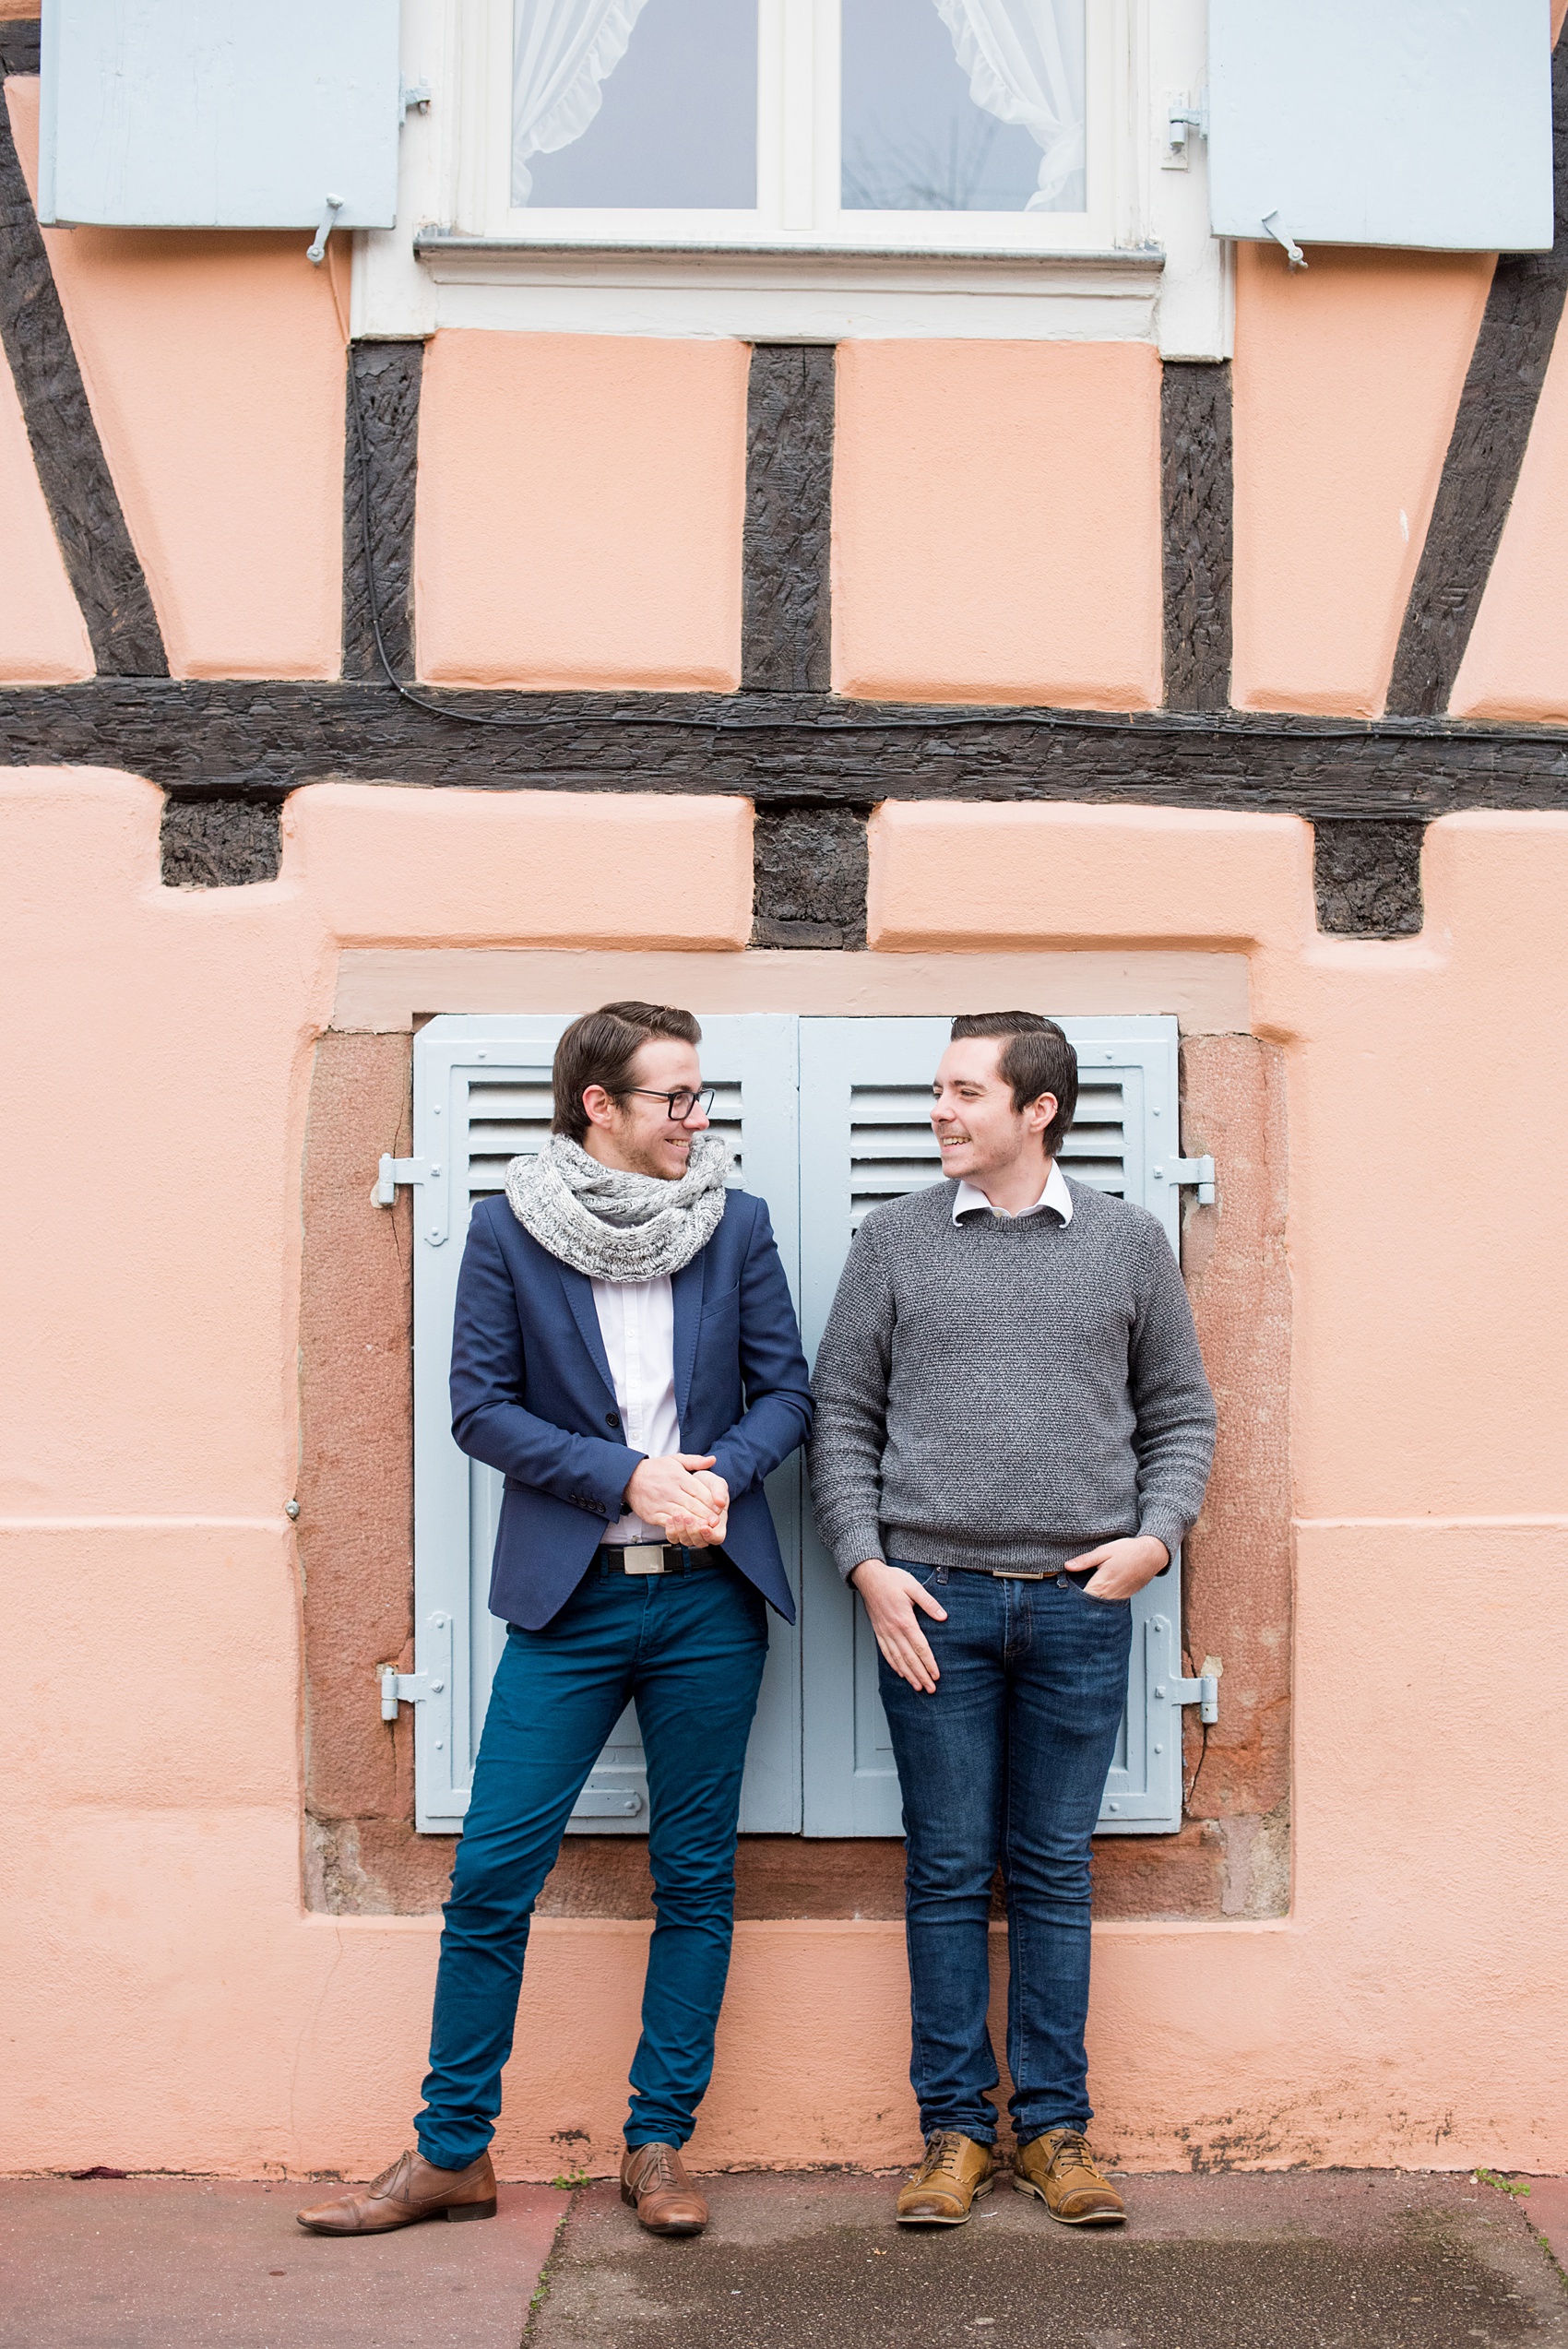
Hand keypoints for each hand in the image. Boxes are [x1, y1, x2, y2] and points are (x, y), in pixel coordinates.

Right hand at [624, 1454, 728, 1546]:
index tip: (720, 1507)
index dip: (711, 1500)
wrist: (629, 1478)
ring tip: (706, 1528)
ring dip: (695, 1523)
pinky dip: (678, 1527)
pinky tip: (686, 1530)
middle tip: (716, 1521)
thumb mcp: (675, 1459)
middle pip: (692, 1504)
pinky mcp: (653, 1514)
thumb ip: (695, 1461)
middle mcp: (670, 1490)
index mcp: (678, 1477)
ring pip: (682, 1515)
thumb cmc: (654, 1469)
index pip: (699, 1490)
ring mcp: (661, 1503)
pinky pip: (668, 1522)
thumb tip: (713, 1460)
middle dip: (706, 1514)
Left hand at [672, 1468, 728, 1549]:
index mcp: (718, 1524)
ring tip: (677, 1516)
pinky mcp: (677, 1529)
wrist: (692, 1482)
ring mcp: (690, 1532)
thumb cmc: (707, 1485)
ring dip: (681, 1531)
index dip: (711, 1535)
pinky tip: (669, 1519)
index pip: (717, 1538)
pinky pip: (673, 1537)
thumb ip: (720, 1492)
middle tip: (689, 1518)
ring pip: (686, 1541)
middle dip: (694, 1531)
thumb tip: (721, 1503)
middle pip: (700, 1542)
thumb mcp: (717, 1484)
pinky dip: (671, 1531)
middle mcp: (704, 1531)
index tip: (705, 1526)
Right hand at [848, 1560, 947, 1693]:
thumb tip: (943, 1616)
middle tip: (931, 1689)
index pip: (920, 1647)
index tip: (936, 1676)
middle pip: (910, 1658)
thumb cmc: (891, 1579)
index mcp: (904, 1620)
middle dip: (921, 1675)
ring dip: (908, 1675)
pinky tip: (900, 1673)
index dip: (929, 1663)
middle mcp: (893, 1630)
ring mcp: (884, 1632)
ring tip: (918, 1687)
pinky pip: (886, 1652)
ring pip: (898, 1659)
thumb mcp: (913, 1586)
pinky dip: (894, 1665)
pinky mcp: (878, 1631)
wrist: (868, 1577)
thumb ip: (929, 1602)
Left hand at [1066, 1534, 1169, 1601]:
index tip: (1064, 1597)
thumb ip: (1085, 1561)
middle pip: (1090, 1606)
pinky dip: (1103, 1602)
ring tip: (1083, 1597)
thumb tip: (1067, 1566)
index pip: (1083, 1600)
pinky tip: (1098, 1595)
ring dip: (1091, 1604)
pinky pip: (1110, 1604)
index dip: (1072, 1600)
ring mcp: (1119, 1598)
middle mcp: (1110, 1595)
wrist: (1152, 1554)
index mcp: (1102, 1584)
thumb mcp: (1104, 1551)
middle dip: (1080, 1604)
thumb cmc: (1128, 1551)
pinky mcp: (1125, 1598)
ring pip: (1100, 1608)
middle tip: (1070, 1599)